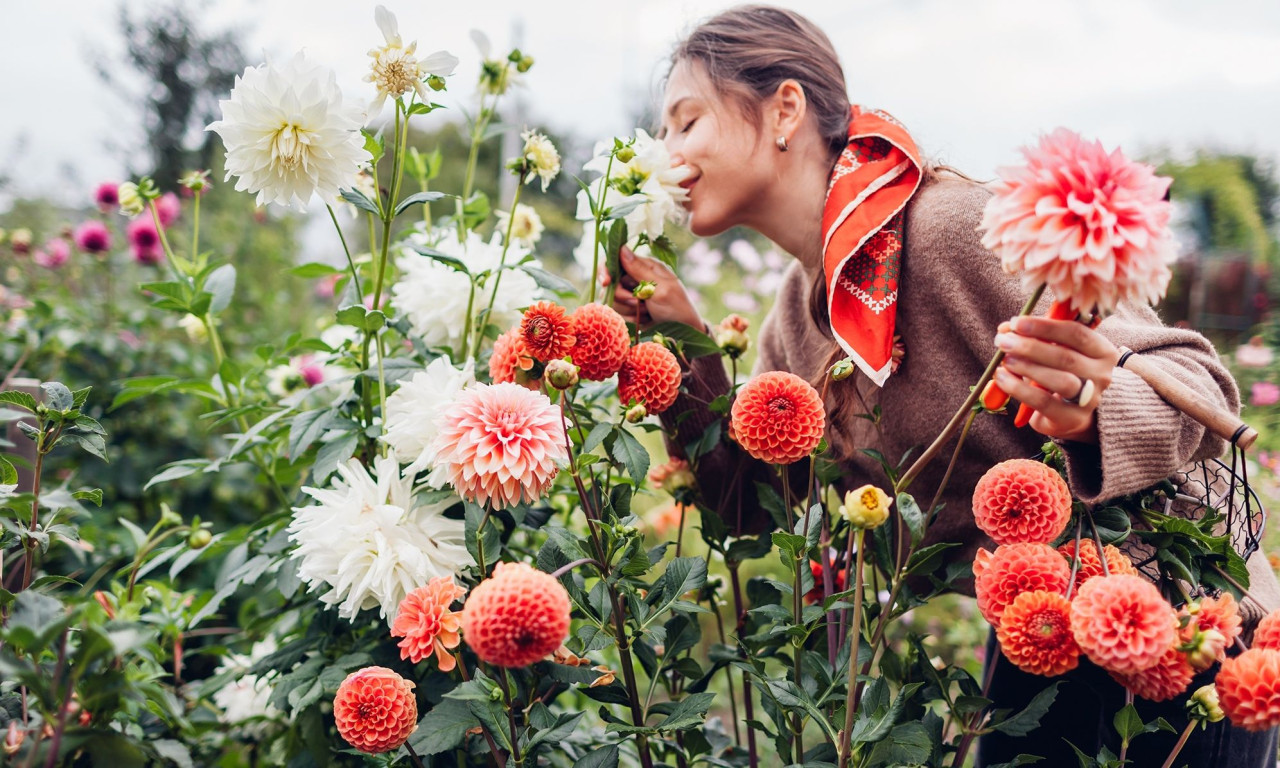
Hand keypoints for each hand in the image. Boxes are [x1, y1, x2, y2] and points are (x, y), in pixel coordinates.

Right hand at [610, 246, 703, 329]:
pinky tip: (644, 319)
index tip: (606, 283)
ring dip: (628, 309)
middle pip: (611, 283)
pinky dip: (630, 318)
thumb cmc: (677, 308)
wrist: (683, 333)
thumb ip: (640, 270)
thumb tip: (622, 248)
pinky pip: (618, 312)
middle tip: (637, 302)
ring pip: (613, 299)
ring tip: (647, 312)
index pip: (615, 260)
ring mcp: (632, 294)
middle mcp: (636, 277)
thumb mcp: (661, 288)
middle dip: (621, 295)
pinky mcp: (629, 309)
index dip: (606, 270)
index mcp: (645, 266)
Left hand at [991, 315, 1120, 443]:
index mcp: (1102, 351)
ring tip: (1005, 360)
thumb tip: (1005, 329)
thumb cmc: (1061, 374)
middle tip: (1004, 341)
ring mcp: (1090, 399)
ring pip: (1061, 380)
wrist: (1072, 413)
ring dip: (1027, 367)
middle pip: (1066, 357)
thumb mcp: (1054, 351)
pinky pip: (1043, 402)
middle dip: (1030, 347)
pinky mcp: (1072, 418)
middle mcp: (1102, 375)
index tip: (1017, 322)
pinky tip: (1002, 378)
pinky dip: (1019, 388)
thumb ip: (1035, 337)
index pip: (1076, 333)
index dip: (1045, 326)